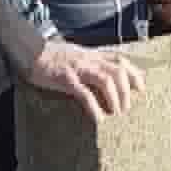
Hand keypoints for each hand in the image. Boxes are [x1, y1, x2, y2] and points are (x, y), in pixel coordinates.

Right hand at [24, 41, 145, 123]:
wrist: (28, 51)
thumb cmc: (50, 57)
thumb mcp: (75, 55)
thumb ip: (88, 62)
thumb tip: (101, 76)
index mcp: (91, 55)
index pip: (119, 59)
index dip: (134, 73)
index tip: (141, 87)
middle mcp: (88, 59)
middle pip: (117, 70)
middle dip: (127, 90)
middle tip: (127, 108)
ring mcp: (77, 68)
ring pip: (105, 79)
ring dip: (115, 97)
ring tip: (117, 113)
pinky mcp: (65, 79)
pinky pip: (84, 93)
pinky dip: (94, 107)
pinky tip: (98, 119)